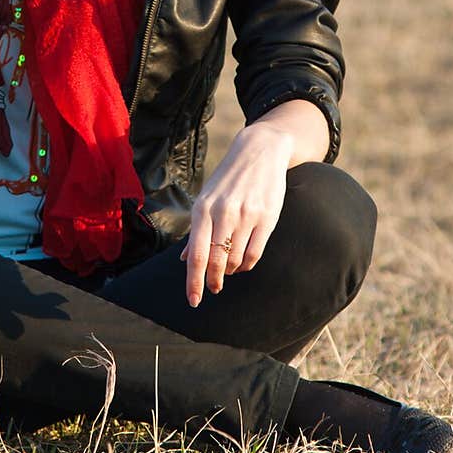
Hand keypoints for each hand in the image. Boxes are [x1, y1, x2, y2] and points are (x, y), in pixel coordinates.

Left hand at [180, 120, 292, 306]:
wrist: (259, 151)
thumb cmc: (228, 178)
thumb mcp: (206, 199)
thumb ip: (197, 231)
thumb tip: (185, 260)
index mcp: (203, 208)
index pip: (197, 254)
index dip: (194, 281)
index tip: (193, 301)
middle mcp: (223, 213)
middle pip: (216, 262)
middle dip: (212, 282)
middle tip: (213, 289)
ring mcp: (246, 216)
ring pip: (235, 260)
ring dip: (230, 271)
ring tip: (227, 268)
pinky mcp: (267, 218)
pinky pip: (255, 254)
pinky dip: (246, 265)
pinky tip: (242, 262)